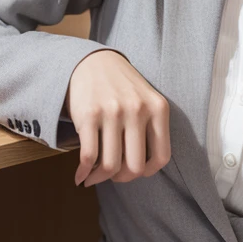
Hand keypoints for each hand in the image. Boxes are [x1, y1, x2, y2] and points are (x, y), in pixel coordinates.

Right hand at [64, 50, 171, 187]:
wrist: (93, 62)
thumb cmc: (122, 88)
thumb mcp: (147, 101)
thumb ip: (151, 130)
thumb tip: (141, 172)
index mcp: (158, 108)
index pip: (161, 157)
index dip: (148, 173)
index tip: (136, 172)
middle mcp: (137, 110)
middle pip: (135, 167)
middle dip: (123, 179)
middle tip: (114, 176)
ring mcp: (113, 112)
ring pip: (110, 165)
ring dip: (100, 179)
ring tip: (95, 177)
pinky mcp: (88, 115)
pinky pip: (89, 156)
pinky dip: (83, 173)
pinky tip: (81, 175)